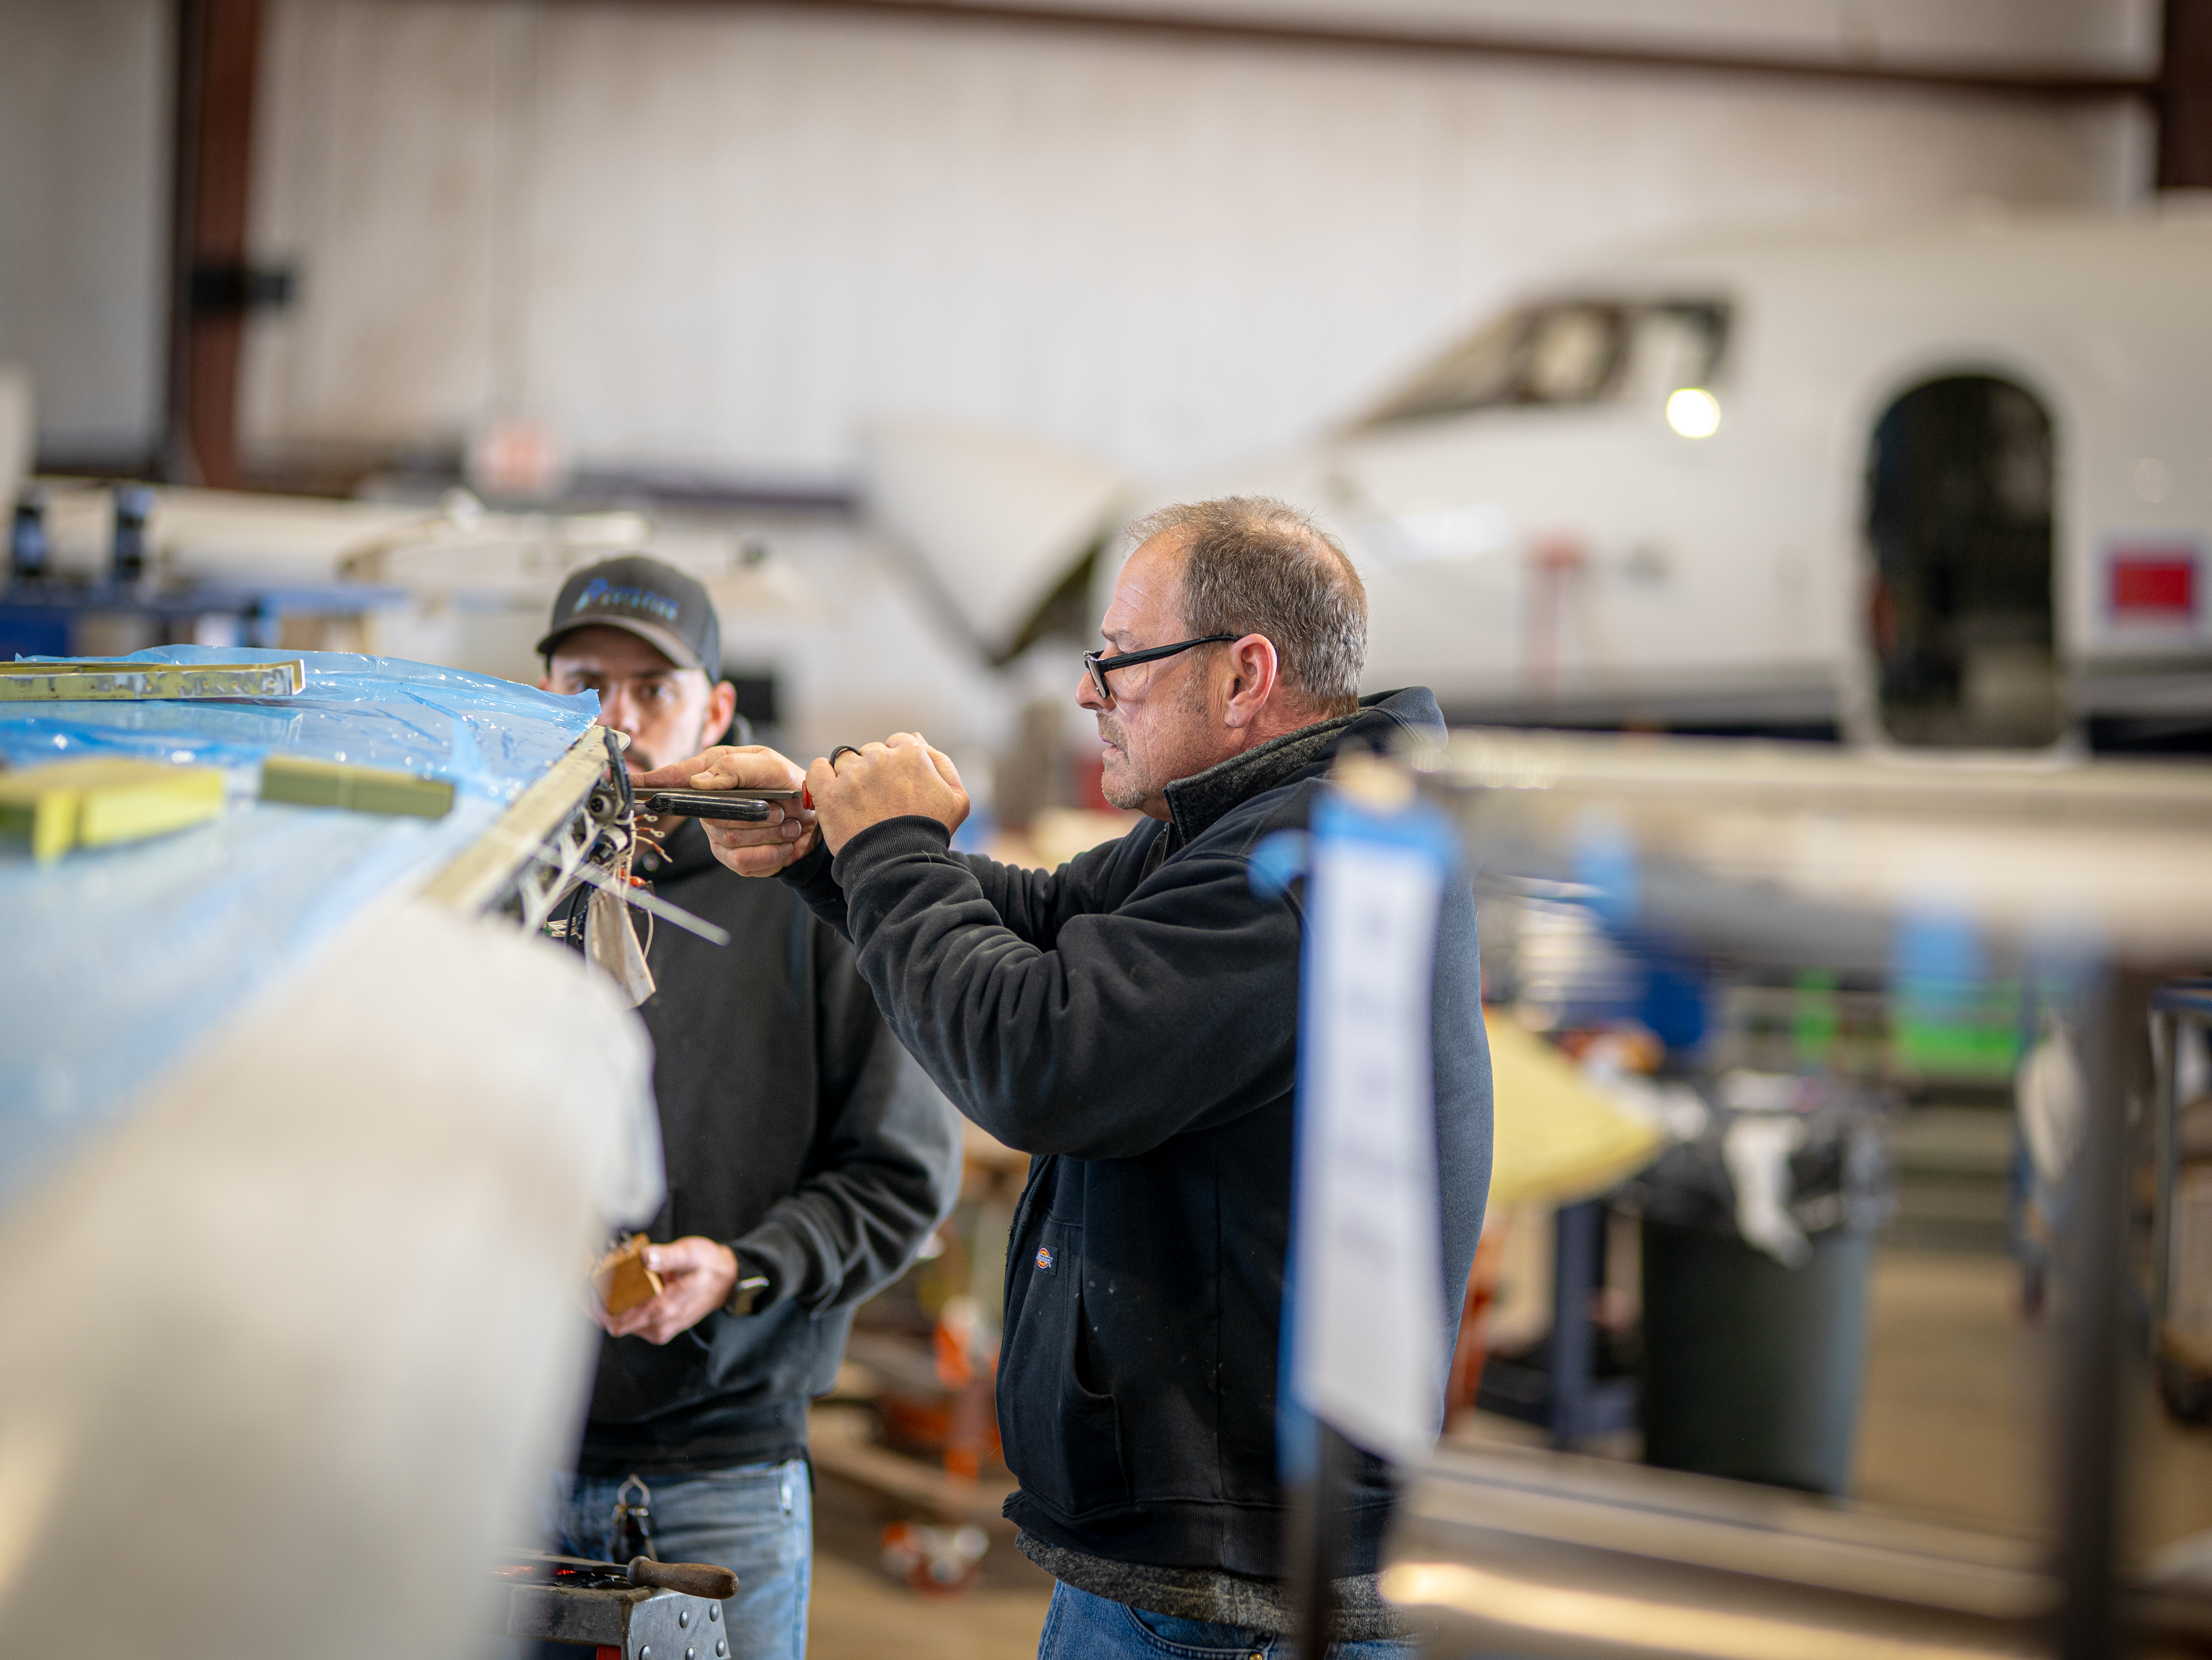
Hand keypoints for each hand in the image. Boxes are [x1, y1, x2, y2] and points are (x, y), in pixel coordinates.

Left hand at [596, 1236, 738, 1343]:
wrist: (727, 1281)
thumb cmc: (709, 1267)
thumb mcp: (693, 1254)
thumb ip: (670, 1257)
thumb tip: (648, 1257)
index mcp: (663, 1309)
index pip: (616, 1321)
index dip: (594, 1307)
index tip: (583, 1286)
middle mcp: (658, 1325)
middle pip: (612, 1323)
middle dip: (594, 1302)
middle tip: (582, 1277)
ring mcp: (657, 1328)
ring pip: (619, 1322)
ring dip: (604, 1303)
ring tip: (594, 1277)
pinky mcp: (657, 1325)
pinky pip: (629, 1320)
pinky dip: (617, 1305)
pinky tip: (611, 1286)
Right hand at [637, 745, 818, 876]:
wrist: (816, 819)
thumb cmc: (789, 783)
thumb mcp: (768, 764)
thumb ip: (734, 768)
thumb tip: (698, 782)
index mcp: (712, 773)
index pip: (672, 779)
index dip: (648, 782)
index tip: (628, 783)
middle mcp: (709, 805)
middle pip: (710, 816)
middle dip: (754, 815)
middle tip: (780, 809)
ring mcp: (718, 834)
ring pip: (730, 840)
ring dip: (769, 833)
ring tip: (787, 823)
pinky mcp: (733, 858)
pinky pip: (743, 862)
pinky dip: (771, 853)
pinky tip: (783, 843)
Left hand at [807, 732, 968, 855]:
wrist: (901, 864)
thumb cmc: (930, 833)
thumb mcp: (957, 799)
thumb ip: (942, 763)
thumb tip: (919, 740)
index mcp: (911, 753)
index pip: (896, 743)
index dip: (896, 765)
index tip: (895, 786)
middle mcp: (880, 757)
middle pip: (870, 752)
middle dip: (873, 771)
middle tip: (879, 800)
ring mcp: (852, 774)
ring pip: (844, 760)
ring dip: (849, 776)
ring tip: (858, 804)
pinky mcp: (829, 793)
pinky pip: (817, 769)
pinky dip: (821, 776)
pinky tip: (831, 791)